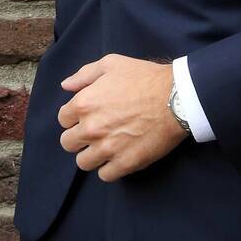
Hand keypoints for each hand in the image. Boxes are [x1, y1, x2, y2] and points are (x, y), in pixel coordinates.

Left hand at [57, 54, 184, 181]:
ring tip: (105, 148)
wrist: (176, 98)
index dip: (74, 117)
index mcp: (84, 104)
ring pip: (83, 163)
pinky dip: (109, 169)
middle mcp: (91, 128)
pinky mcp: (126, 163)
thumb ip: (83, 75)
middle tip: (94, 133)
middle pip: (68, 143)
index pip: (63, 119)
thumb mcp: (111, 64)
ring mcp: (108, 148)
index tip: (86, 117)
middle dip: (78, 138)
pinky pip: (105, 175)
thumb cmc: (144, 78)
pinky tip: (118, 158)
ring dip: (91, 155)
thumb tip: (66, 86)